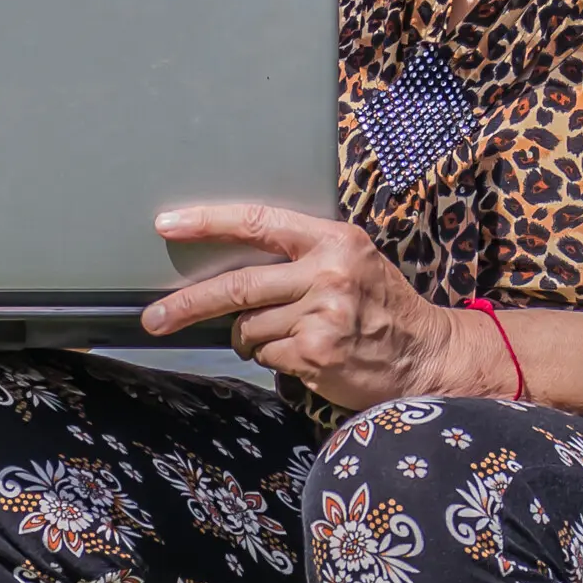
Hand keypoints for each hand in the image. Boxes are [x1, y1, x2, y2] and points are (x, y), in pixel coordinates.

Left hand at [144, 203, 503, 410]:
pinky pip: (267, 356)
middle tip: (154, 319)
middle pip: (238, 285)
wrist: (428, 355)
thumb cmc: (383, 308)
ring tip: (293, 337)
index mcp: (334, 239)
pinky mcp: (316, 352)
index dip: (208, 222)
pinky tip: (309, 357)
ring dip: (254, 339)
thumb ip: (301, 256)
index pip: (258, 221)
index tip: (168, 224)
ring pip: (249, 329)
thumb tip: (231, 266)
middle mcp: (328, 272)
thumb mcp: (353, 263)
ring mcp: (322, 314)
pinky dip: (276, 360)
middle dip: (187, 304)